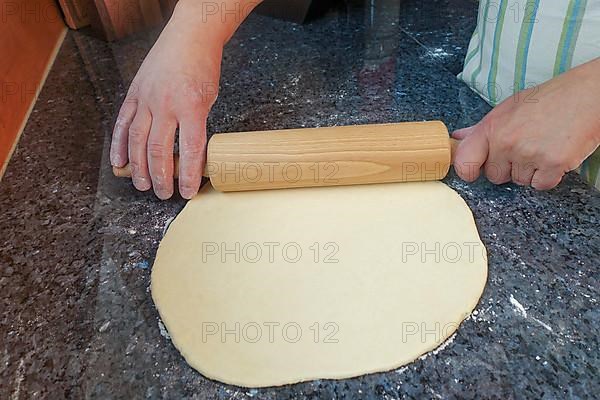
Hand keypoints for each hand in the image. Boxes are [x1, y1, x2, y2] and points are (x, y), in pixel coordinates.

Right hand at [110, 9, 222, 198]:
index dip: (187, 175)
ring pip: (138, 141)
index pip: (189, 150)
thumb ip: (197, 126)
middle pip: (159, 150)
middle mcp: (166, 105)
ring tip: (143, 186)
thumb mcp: (209, 100)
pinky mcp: (134, 94)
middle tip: (164, 193)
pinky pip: (123, 123)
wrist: (188, 39)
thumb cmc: (203, 69)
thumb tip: (189, 157)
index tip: (187, 192)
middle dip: (161, 177)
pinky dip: (119, 145)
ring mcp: (147, 99)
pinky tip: (119, 162)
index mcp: (191, 107)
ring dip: (139, 167)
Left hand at [453, 58, 599, 189]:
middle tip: (524, 147)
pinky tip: (553, 155)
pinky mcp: (553, 164)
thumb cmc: (548, 100)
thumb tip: (458, 139)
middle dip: (506, 167)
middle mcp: (507, 143)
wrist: (588, 94)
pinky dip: (548, 176)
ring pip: (518, 181)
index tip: (474, 170)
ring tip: (542, 146)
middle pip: (494, 176)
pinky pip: (540, 185)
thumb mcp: (508, 108)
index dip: (468, 170)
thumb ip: (481, 129)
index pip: (464, 162)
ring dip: (529, 170)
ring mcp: (530, 155)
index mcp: (492, 128)